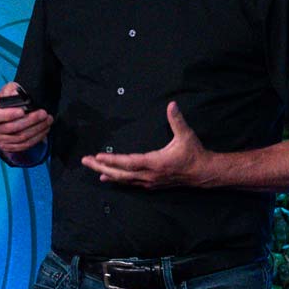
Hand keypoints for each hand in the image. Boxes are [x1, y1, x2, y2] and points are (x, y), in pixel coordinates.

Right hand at [0, 81, 52, 162]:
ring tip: (47, 121)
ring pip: (20, 138)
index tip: (23, 111)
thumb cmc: (7, 100)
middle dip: (30, 121)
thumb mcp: (8, 90)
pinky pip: (23, 145)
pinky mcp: (7, 147)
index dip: (9, 114)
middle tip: (43, 114)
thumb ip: (11, 89)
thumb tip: (16, 94)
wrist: (4, 114)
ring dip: (37, 130)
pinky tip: (44, 130)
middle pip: (11, 128)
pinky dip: (36, 138)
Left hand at [85, 102, 214, 188]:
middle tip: (85, 161)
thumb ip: (177, 120)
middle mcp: (149, 175)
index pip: (129, 162)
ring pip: (123, 179)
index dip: (112, 160)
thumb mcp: (186, 135)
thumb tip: (172, 104)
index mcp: (155, 162)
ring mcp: (149, 181)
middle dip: (101, 167)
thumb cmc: (194, 153)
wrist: (203, 173)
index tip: (97, 157)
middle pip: (120, 173)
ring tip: (92, 168)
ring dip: (107, 173)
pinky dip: (117, 179)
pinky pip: (130, 183)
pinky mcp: (151, 184)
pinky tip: (107, 178)